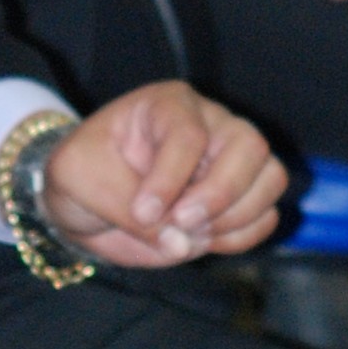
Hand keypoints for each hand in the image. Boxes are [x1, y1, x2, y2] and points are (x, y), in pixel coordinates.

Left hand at [38, 79, 286, 266]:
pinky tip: (200, 241)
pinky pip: (266, 215)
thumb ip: (123, 206)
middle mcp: (209, 124)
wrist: (87, 201)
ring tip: (187, 234)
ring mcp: (230, 159)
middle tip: (179, 224)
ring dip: (235, 218)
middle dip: (219, 194)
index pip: (188, 135)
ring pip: (270, 178)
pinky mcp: (238, 197)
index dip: (171, 179)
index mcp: (167, 105)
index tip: (142, 212)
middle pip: (249, 146)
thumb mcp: (78, 178)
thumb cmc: (82, 173)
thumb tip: (181, 243)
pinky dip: (241, 237)